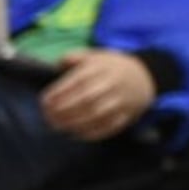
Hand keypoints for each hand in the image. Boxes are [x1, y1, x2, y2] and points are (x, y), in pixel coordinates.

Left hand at [39, 49, 157, 141]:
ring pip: (95, 115)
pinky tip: (76, 134)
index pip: (75, 82)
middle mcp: (110, 85)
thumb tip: (56, 65)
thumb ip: (74, 57)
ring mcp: (119, 101)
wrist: (145, 77)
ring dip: (74, 123)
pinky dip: (91, 133)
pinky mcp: (126, 115)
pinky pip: (108, 127)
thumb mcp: (95, 55)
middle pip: (84, 100)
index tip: (44, 102)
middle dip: (63, 111)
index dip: (58, 93)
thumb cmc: (112, 66)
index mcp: (99, 68)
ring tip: (58, 126)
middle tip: (48, 117)